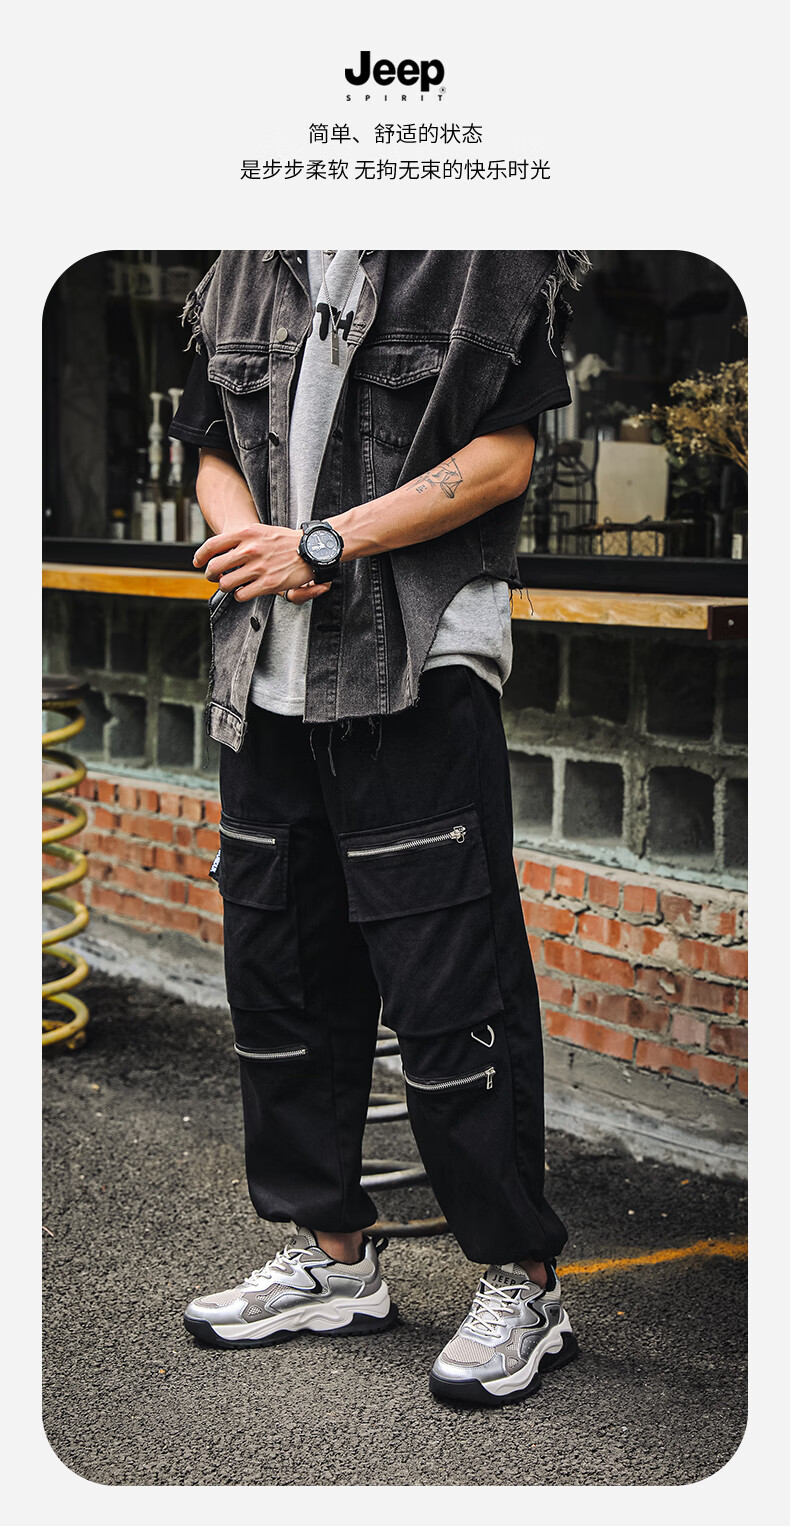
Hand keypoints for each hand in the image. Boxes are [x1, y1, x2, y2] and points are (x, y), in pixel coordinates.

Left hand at [193, 524, 330, 602]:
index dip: (200, 556)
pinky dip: (239, 595)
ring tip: (230, 586)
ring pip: (225, 584)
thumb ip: (240, 539)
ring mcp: (258, 567)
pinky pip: (241, 595)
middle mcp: (249, 549)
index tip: (197, 562)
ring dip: (224, 587)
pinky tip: (244, 591)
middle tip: (214, 577)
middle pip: (215, 567)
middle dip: (210, 575)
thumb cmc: (285, 541)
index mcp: (246, 533)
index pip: (212, 545)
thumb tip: (220, 550)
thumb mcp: (260, 530)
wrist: (311, 549)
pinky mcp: (267, 584)